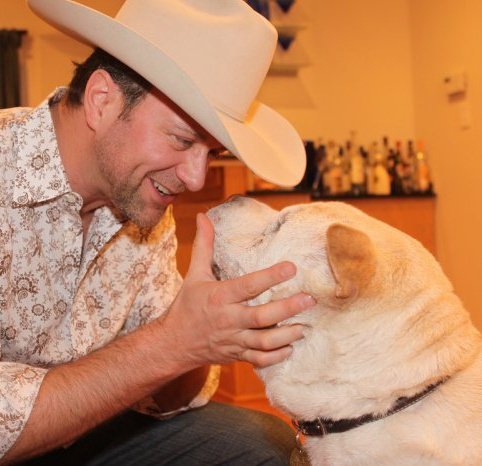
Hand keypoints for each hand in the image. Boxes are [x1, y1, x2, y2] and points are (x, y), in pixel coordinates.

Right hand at [161, 213, 314, 367]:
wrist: (173, 342)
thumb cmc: (187, 306)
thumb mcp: (194, 274)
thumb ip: (204, 245)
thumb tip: (203, 217)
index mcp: (219, 296)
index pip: (248, 285)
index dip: (271, 276)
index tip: (292, 267)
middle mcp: (228, 319)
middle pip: (262, 316)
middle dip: (288, 308)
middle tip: (309, 299)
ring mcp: (233, 339)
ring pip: (264, 341)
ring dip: (286, 335)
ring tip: (304, 326)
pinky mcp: (236, 354)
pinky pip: (259, 359)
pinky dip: (276, 356)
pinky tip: (290, 347)